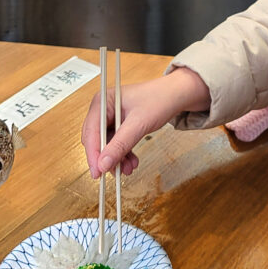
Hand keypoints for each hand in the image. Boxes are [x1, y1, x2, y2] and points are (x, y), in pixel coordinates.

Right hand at [81, 66, 210, 178]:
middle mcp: (104, 109)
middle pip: (96, 139)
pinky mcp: (120, 125)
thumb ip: (120, 145)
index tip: (97, 172)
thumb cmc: (159, 100)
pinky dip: (123, 154)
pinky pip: (116, 144)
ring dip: (116, 158)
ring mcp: (112, 117)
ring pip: (107, 145)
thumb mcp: (139, 124)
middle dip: (106, 157)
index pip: (91, 131)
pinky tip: (132, 162)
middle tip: (114, 172)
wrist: (176, 96)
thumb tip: (103, 164)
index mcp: (103, 101)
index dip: (93, 153)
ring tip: (128, 168)